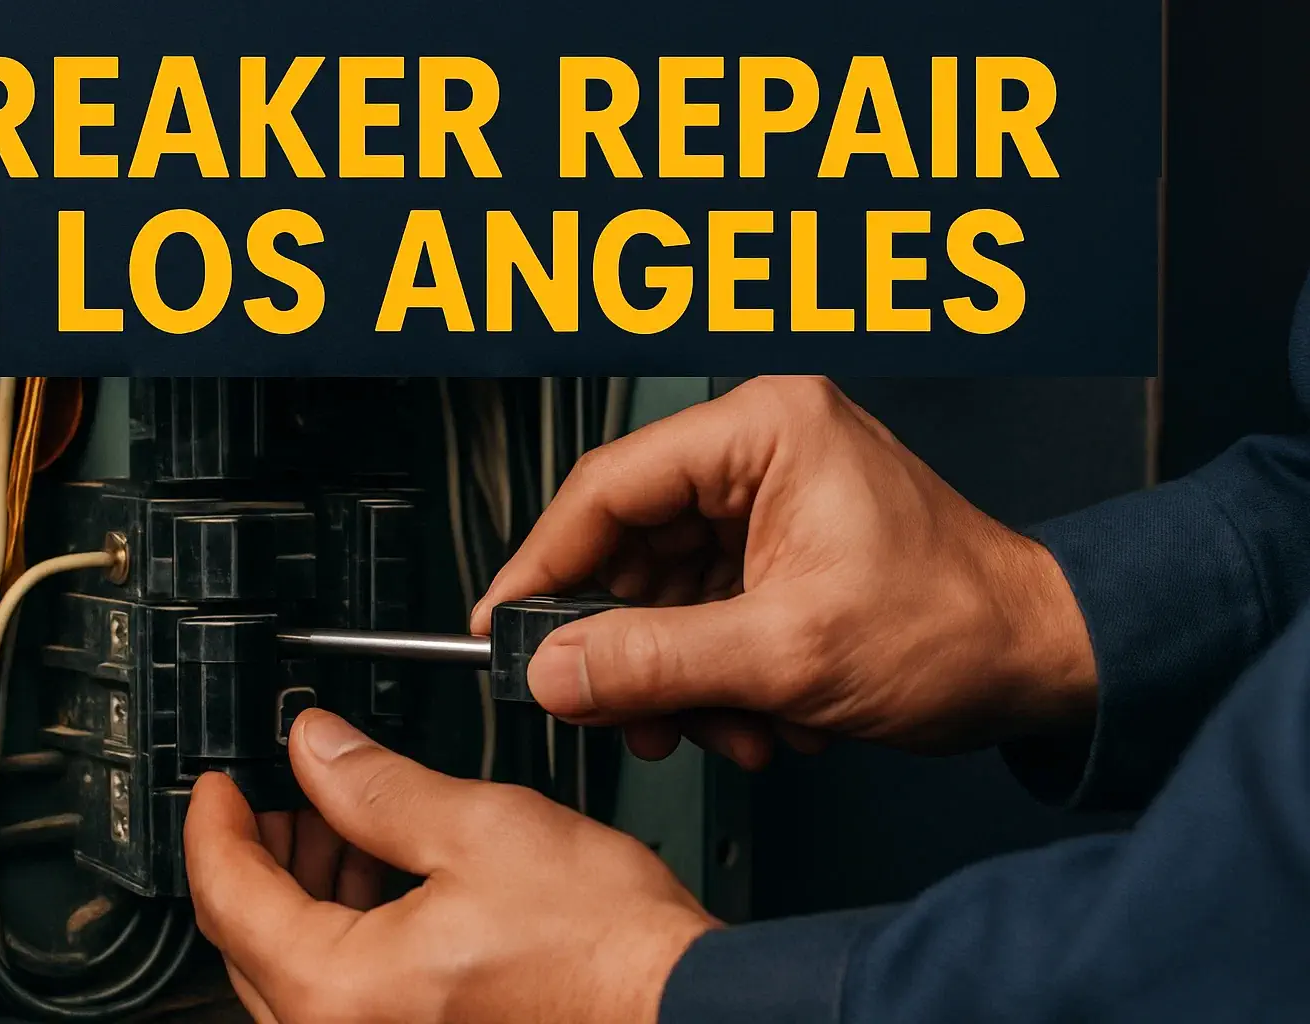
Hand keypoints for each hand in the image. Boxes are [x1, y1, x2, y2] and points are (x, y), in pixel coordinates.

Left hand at [185, 709, 715, 1023]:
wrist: (678, 1010)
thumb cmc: (604, 948)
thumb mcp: (478, 830)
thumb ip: (375, 786)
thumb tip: (314, 749)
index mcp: (341, 991)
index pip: (229, 898)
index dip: (215, 824)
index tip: (219, 783)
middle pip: (252, 943)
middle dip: (263, 856)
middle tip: (282, 793)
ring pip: (297, 975)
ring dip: (304, 895)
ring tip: (341, 826)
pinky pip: (347, 998)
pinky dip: (346, 935)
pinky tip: (384, 882)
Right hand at [472, 376, 1095, 762]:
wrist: (1045, 663)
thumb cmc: (961, 624)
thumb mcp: (788, 652)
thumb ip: (655, 660)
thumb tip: (556, 667)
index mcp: (766, 430)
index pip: (609, 485)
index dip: (545, 561)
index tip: (503, 622)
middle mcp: (762, 452)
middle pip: (631, 543)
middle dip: (623, 641)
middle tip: (602, 702)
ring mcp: (770, 502)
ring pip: (663, 589)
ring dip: (673, 672)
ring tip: (708, 726)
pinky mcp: (779, 550)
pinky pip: (704, 611)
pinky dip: (710, 673)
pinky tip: (749, 717)